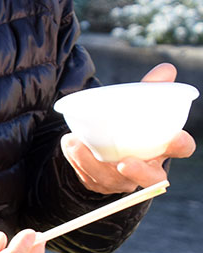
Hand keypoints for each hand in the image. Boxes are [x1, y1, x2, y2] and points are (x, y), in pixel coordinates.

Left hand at [62, 63, 196, 194]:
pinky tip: (70, 143)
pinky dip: (76, 159)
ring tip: (77, 143)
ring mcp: (122, 179)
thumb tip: (166, 69)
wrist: (104, 144)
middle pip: (152, 179)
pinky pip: (87, 176)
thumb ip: (152, 88)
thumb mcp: (140, 105)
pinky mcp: (99, 183)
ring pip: (111, 179)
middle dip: (139, 173)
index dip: (180, 145)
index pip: (181, 148)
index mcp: (163, 147)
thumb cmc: (130, 123)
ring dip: (92, 163)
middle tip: (123, 162)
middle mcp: (146, 168)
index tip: (175, 137)